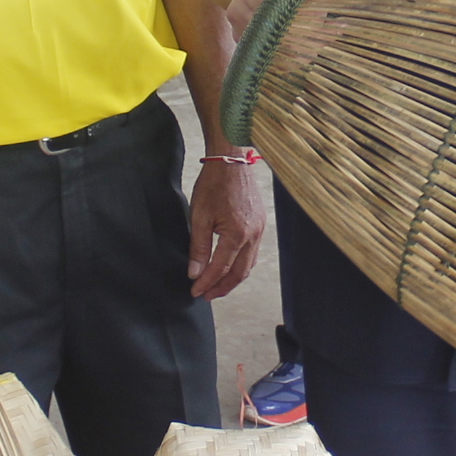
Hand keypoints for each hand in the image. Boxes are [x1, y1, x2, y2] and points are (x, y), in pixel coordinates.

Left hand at [188, 158, 267, 298]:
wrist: (232, 160)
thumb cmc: (213, 184)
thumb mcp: (199, 216)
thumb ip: (198, 247)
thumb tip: (195, 273)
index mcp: (237, 235)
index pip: (220, 268)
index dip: (206, 283)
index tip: (195, 292)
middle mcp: (253, 236)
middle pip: (238, 272)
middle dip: (222, 287)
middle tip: (206, 295)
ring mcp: (259, 230)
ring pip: (248, 265)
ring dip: (232, 278)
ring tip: (217, 286)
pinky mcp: (260, 224)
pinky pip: (253, 252)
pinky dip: (241, 265)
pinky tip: (230, 266)